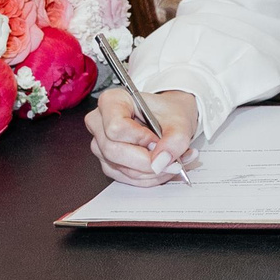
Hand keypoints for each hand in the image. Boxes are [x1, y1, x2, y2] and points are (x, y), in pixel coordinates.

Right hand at [84, 86, 200, 184]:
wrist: (170, 119)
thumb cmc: (168, 112)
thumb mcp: (180, 120)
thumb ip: (175, 139)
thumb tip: (161, 162)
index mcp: (112, 101)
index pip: (115, 127)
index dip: (139, 139)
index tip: (157, 141)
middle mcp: (100, 122)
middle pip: (114, 151)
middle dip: (146, 161)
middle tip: (170, 159)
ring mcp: (100, 144)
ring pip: (120, 168)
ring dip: (151, 172)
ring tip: (173, 163)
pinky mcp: (107, 162)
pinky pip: (125, 178)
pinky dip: (148, 177)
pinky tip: (162, 167)